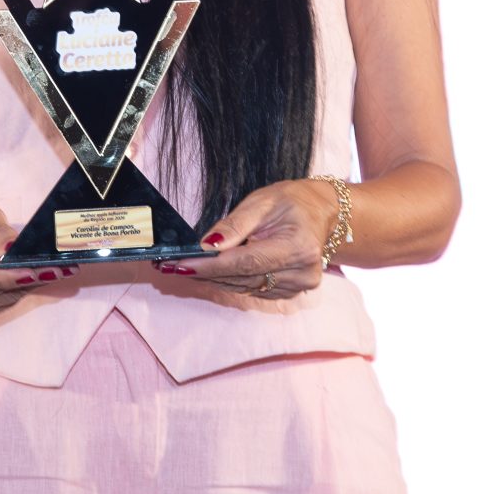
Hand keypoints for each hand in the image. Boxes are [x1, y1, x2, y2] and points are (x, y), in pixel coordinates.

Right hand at [0, 199, 74, 316]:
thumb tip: (10, 248)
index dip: (8, 276)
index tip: (35, 272)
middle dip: (29, 279)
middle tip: (63, 268)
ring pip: (1, 298)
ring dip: (30, 285)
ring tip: (59, 269)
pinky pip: (3, 301)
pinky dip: (22, 288)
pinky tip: (42, 275)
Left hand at [160, 178, 336, 299]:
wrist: (322, 213)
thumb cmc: (293, 201)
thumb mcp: (262, 201)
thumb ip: (235, 225)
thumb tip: (208, 246)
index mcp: (298, 246)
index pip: (246, 262)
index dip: (210, 266)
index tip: (180, 264)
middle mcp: (302, 272)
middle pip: (243, 278)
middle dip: (204, 272)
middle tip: (171, 266)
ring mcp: (299, 286)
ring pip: (244, 287)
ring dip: (214, 278)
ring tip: (184, 267)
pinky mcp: (292, 292)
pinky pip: (253, 290)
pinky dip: (230, 280)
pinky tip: (211, 271)